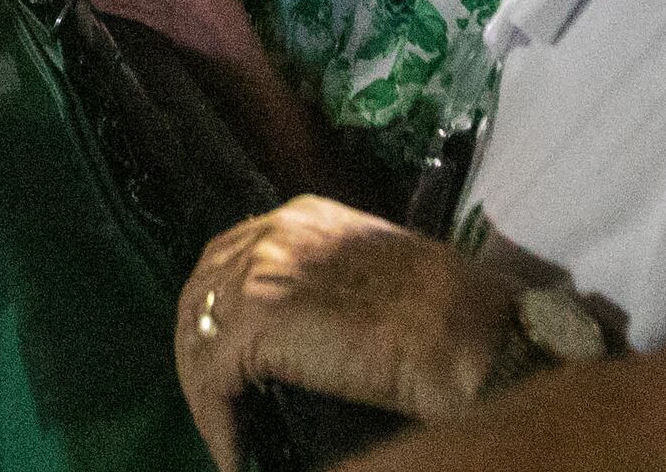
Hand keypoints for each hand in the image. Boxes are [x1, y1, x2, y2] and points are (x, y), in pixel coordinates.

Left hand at [175, 197, 516, 471]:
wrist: (467, 334)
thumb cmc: (447, 316)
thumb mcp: (376, 281)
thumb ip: (327, 292)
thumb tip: (300, 338)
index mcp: (305, 216)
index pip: (230, 261)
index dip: (220, 318)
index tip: (225, 365)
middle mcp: (276, 231)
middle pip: (201, 294)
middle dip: (201, 356)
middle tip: (218, 409)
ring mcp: (263, 271)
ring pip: (198, 338)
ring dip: (207, 395)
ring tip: (229, 437)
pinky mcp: (258, 320)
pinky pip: (212, 379)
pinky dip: (218, 421)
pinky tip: (236, 451)